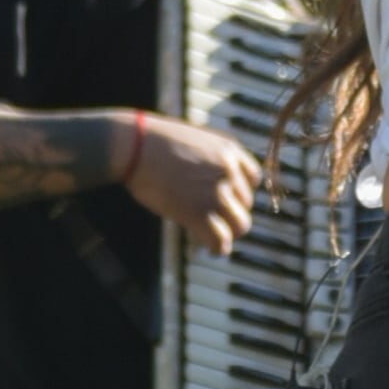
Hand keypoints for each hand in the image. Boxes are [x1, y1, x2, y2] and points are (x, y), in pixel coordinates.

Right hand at [125, 113, 258, 257]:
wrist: (134, 146)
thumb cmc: (152, 142)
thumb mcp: (192, 140)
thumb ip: (209, 158)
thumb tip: (207, 181)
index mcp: (229, 149)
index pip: (253, 178)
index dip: (239, 192)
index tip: (226, 200)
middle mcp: (229, 170)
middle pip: (246, 204)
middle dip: (231, 213)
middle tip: (214, 221)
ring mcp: (216, 192)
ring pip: (240, 225)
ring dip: (228, 233)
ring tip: (214, 237)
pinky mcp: (199, 212)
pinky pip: (221, 240)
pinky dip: (218, 248)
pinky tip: (210, 249)